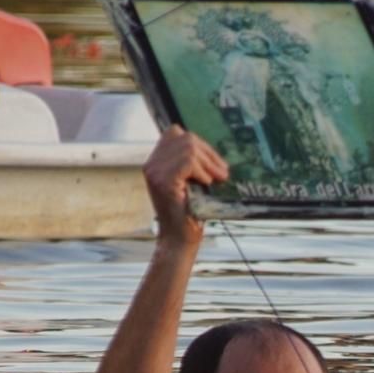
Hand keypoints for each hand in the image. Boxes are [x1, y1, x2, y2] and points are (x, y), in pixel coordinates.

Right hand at [143, 126, 228, 246]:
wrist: (180, 239)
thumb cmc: (190, 213)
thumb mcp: (191, 182)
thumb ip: (193, 164)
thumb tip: (212, 149)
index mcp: (156, 162)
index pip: (176, 133)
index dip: (199, 144)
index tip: (214, 163)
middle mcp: (151, 164)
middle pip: (184, 136)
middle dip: (208, 153)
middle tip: (222, 172)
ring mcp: (154, 172)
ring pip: (187, 146)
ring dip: (208, 163)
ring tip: (216, 179)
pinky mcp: (163, 181)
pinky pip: (188, 161)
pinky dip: (202, 171)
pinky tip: (206, 184)